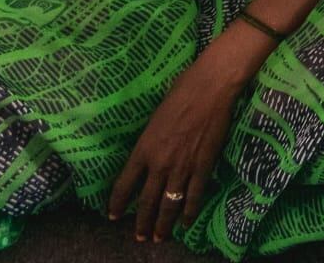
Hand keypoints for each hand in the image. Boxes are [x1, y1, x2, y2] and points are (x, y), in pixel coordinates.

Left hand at [108, 41, 248, 240]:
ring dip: (163, 224)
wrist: (211, 86)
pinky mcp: (202, 167)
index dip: (117, 203)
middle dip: (141, 223)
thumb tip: (150, 147)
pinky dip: (189, 212)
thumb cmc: (182, 89)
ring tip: (159, 237)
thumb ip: (151, 136)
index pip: (124, 183)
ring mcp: (182, 167)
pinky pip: (193, 196)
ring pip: (168, 205)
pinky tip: (186, 223)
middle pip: (146, 202)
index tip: (112, 215)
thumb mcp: (156, 114)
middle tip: (139, 237)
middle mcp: (159, 163)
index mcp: (144, 148)